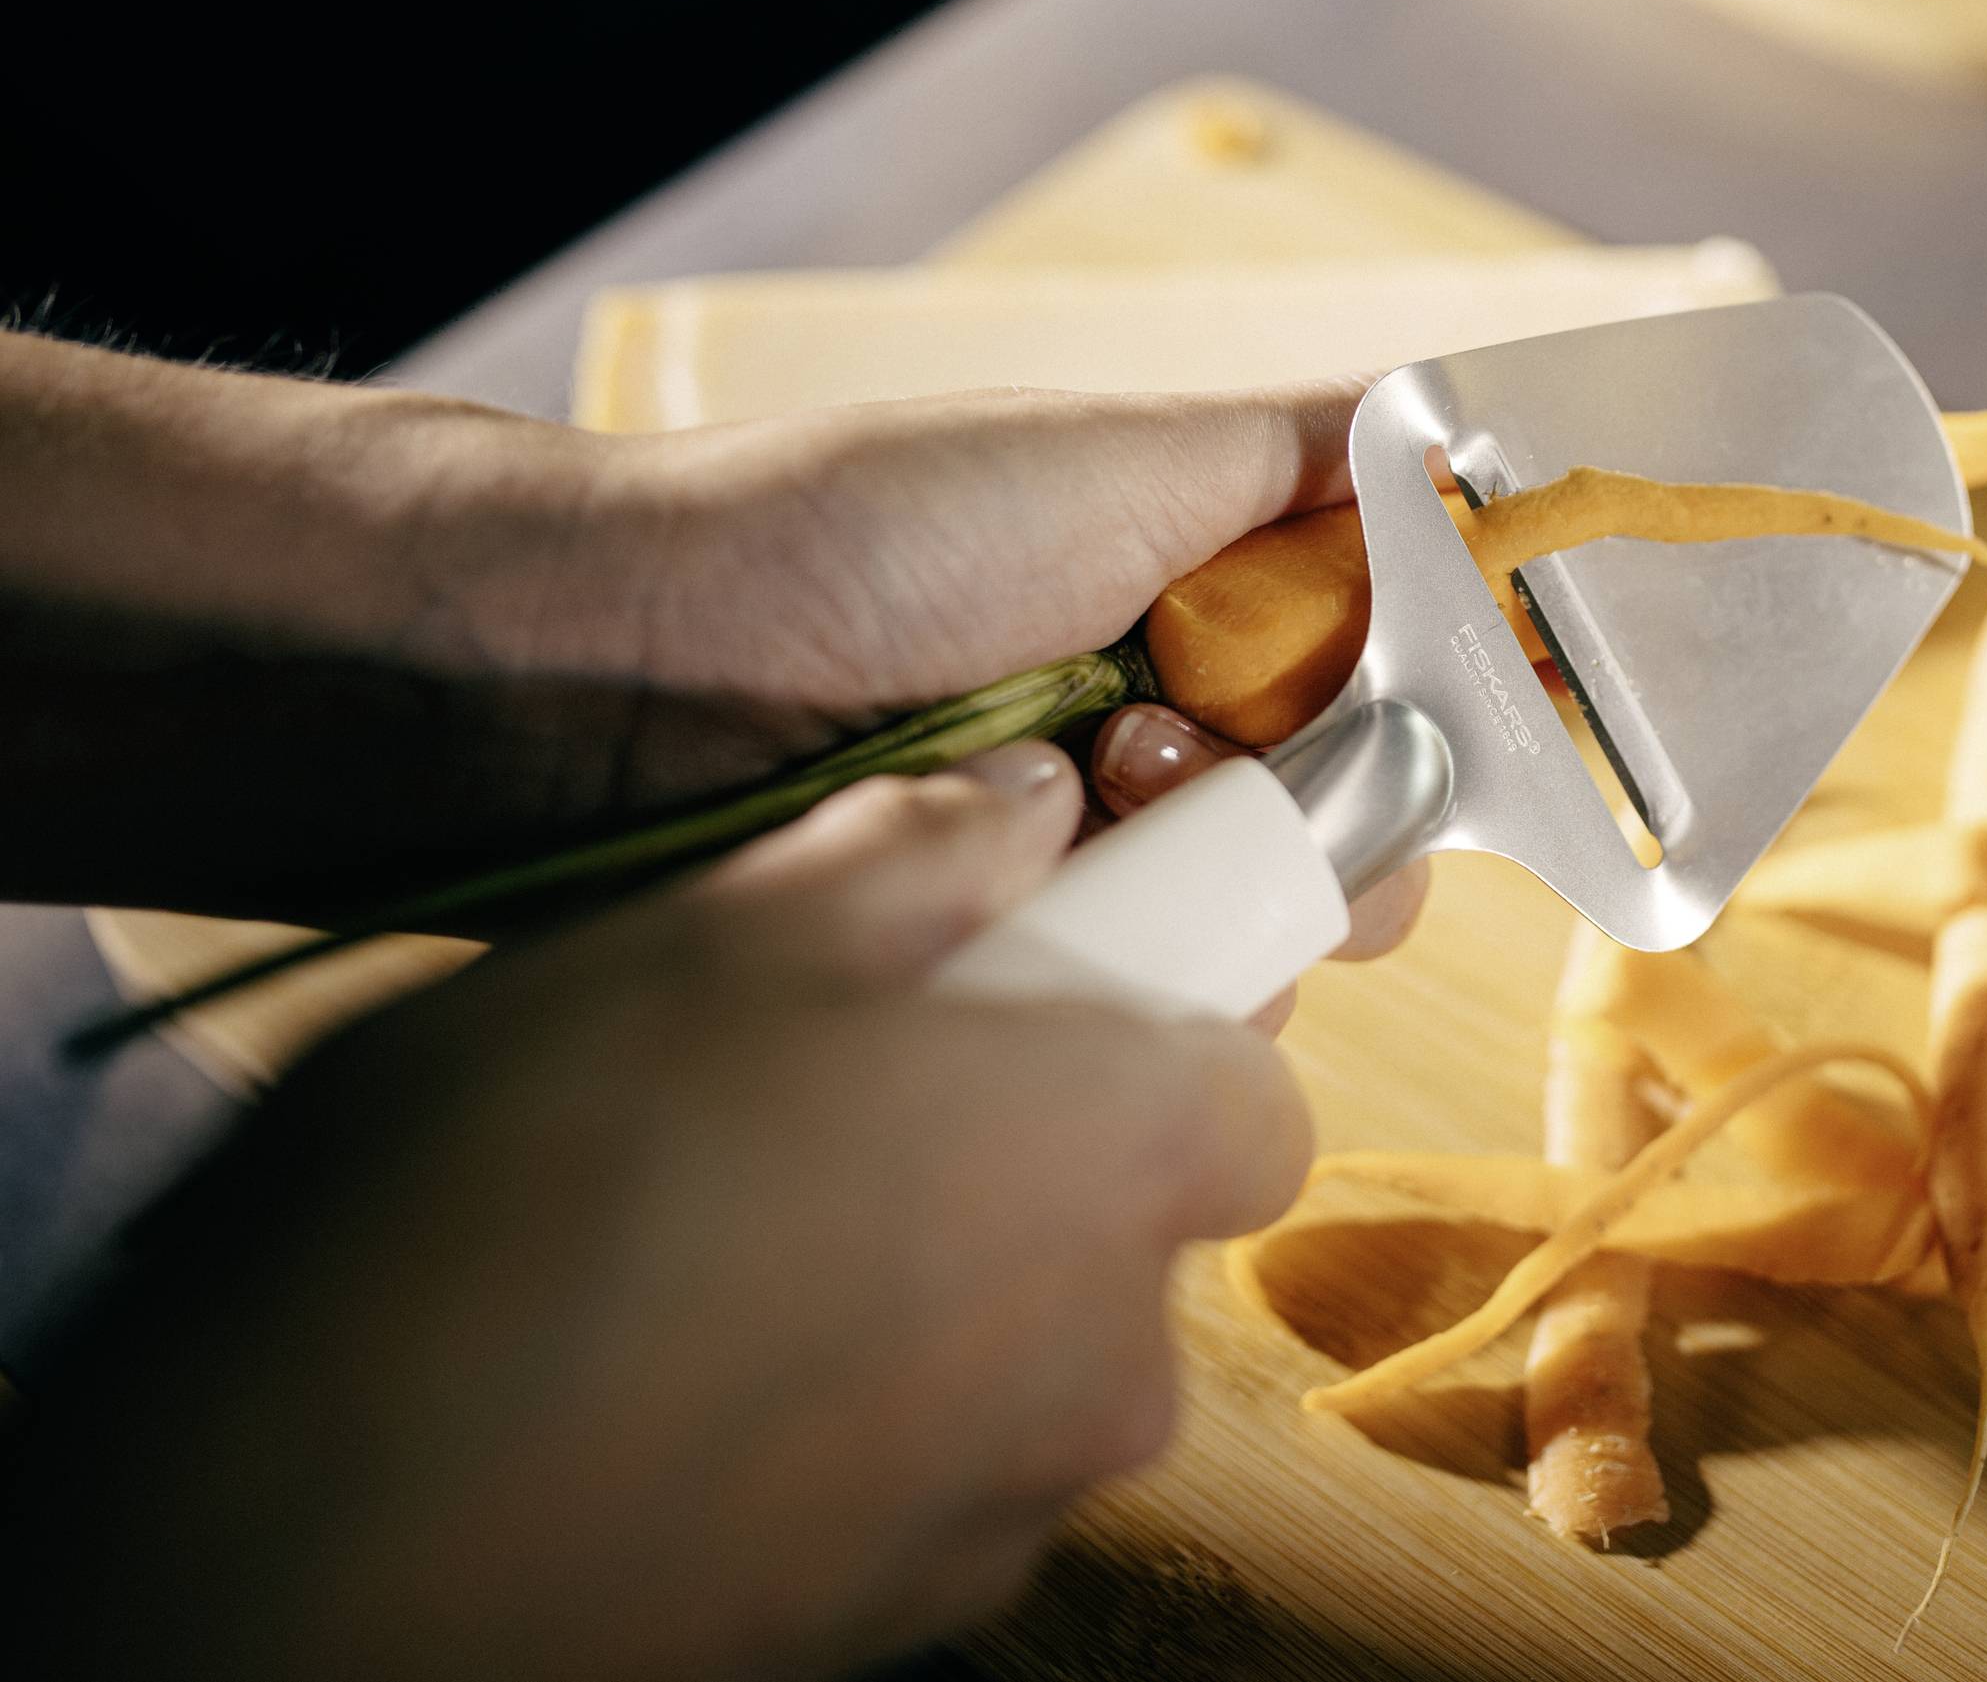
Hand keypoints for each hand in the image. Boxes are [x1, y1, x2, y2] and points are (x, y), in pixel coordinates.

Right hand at [7, 745, 1305, 1677]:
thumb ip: (917, 855)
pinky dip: (833, 1408)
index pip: (1248, 1085)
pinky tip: (665, 1361)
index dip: (1151, 1018)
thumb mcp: (719, 934)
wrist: (317, 1532)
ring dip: (912, 1280)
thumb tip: (1021, 807)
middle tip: (827, 1082)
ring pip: (1011, 1353)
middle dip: (1013, 1149)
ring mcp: (997, 1513)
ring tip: (705, 1222)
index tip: (1038, 979)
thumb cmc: (537, 1189)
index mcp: (1118, 1157)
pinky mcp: (880, 1620)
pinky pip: (907, 1469)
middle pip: (1125, 1224)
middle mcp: (1106, 1359)